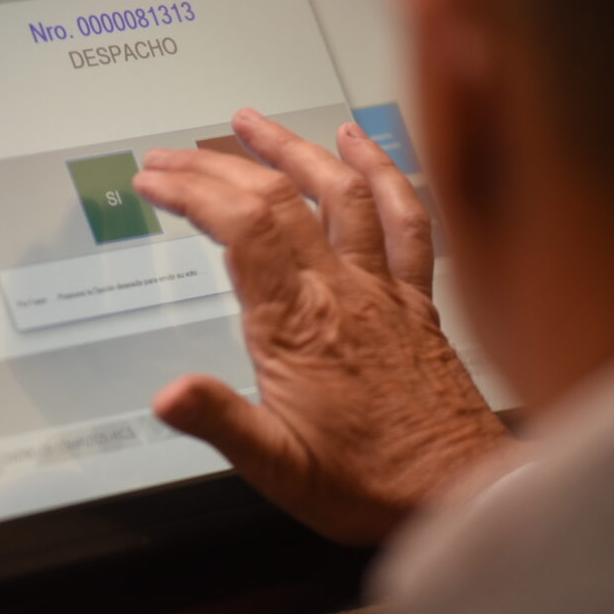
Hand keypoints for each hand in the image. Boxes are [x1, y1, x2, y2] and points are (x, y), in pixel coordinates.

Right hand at [134, 109, 511, 544]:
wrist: (459, 490)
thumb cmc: (372, 483)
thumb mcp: (278, 467)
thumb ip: (221, 422)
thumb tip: (168, 394)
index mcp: (299, 325)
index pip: (240, 228)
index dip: (191, 191)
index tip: (154, 180)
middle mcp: (342, 291)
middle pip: (277, 199)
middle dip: (217, 165)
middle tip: (174, 153)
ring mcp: (382, 287)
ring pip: (338, 192)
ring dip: (291, 148)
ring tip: (250, 122)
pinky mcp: (413, 296)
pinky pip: (405, 218)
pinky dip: (383, 172)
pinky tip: (360, 143)